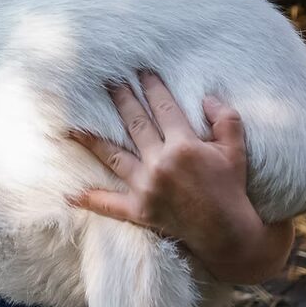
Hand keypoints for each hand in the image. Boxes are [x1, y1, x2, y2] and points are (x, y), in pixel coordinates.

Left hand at [68, 71, 293, 282]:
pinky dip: (89, 199)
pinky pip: (108, 204)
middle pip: (134, 123)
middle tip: (108, 81)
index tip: (141, 71)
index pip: (163, 107)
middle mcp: (160, 163)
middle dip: (121, 99)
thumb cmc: (232, 189)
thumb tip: (207, 98)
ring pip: (113, 156)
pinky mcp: (139, 211)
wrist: (228, 235)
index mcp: (184, 145)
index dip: (152, 87)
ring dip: (92, 139)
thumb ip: (225, 119)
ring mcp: (146, 187)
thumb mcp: (236, 149)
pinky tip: (69, 193)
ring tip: (74, 125)